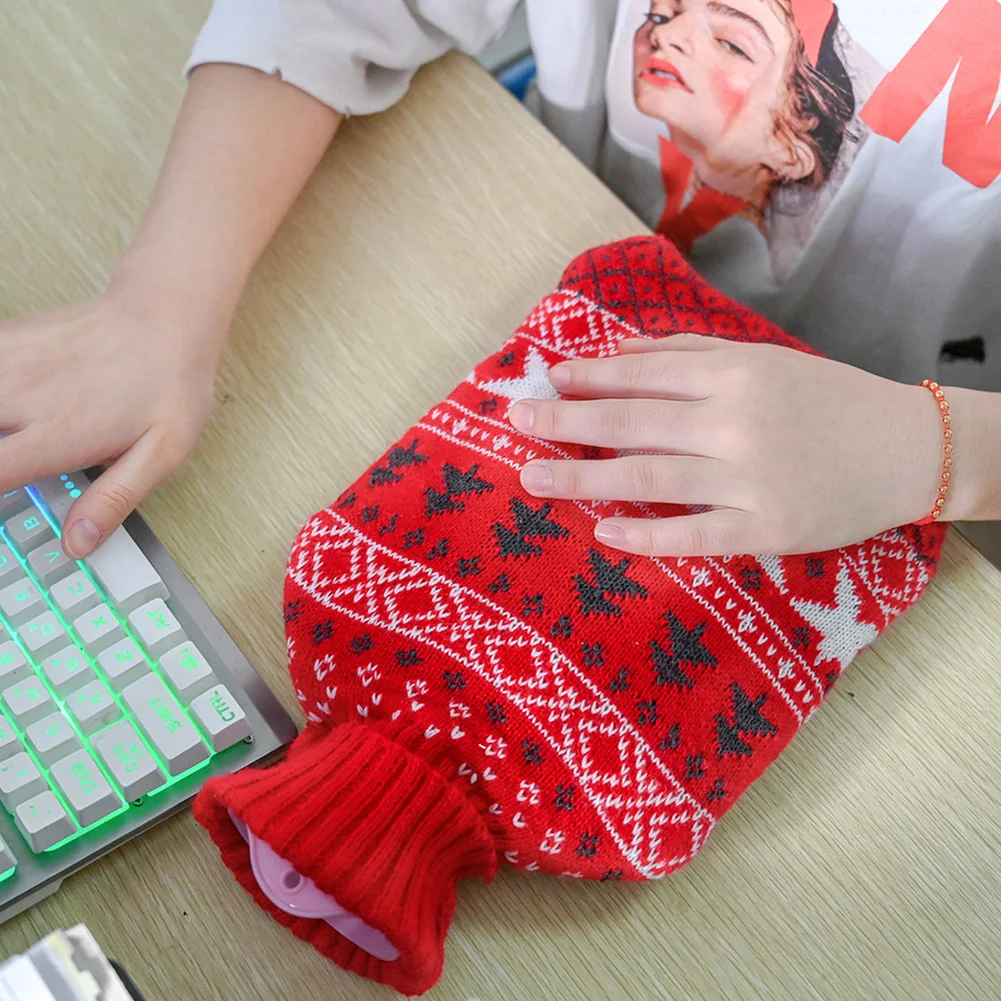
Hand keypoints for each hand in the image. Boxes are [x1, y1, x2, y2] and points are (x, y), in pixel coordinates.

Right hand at [0, 286, 223, 557]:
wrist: (167, 316)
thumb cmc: (169, 385)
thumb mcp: (162, 453)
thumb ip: (115, 498)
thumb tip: (78, 543)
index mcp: (58, 432)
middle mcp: (24, 395)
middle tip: (8, 462)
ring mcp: (10, 361)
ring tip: (9, 440)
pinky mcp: (7, 336)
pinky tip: (7, 401)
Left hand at [508, 335, 942, 556]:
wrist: (906, 449)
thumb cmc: (825, 400)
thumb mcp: (762, 360)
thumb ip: (688, 355)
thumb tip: (614, 353)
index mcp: (736, 374)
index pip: (645, 375)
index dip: (589, 378)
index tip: (546, 381)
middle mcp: (737, 422)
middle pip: (635, 424)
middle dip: (568, 423)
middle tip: (517, 425)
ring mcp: (751, 479)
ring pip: (652, 478)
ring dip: (585, 478)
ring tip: (534, 479)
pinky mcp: (767, 529)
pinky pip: (696, 536)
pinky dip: (648, 535)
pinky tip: (604, 533)